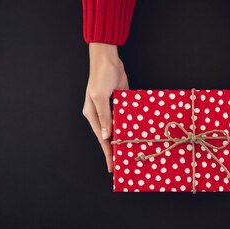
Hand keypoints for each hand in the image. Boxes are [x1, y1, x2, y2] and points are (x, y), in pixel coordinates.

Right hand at [82, 43, 128, 172]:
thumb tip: (106, 135)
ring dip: (124, 139)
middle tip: (124, 164)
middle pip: (109, 137)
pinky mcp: (121, 103)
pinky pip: (125, 118)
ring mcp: (111, 109)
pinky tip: (136, 134)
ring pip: (118, 129)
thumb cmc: (100, 76)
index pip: (102, 139)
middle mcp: (101, 114)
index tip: (112, 167)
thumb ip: (104, 116)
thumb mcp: (100, 97)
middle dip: (115, 150)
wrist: (109, 60)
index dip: (107, 153)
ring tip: (131, 152)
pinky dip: (130, 126)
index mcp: (92, 115)